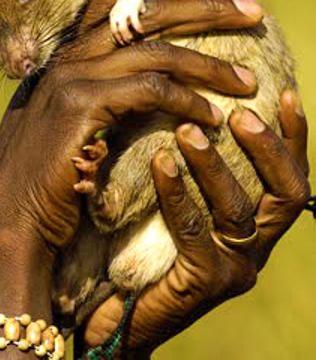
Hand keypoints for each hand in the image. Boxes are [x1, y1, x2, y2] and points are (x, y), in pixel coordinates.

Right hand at [0, 0, 262, 326]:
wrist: (9, 217)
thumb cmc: (40, 182)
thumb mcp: (63, 128)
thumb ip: (88, 98)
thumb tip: (131, 87)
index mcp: (58, 60)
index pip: (107, 5)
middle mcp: (63, 60)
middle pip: (140, 16)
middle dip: (201, 8)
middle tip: (250, 9)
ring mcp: (69, 79)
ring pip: (154, 52)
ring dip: (208, 64)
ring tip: (246, 80)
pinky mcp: (82, 106)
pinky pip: (150, 90)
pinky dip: (188, 101)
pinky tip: (210, 117)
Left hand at [82, 90, 309, 353]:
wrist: (112, 314)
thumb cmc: (136, 247)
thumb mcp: (169, 200)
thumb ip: (186, 165)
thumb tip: (178, 101)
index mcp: (254, 224)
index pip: (290, 176)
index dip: (293, 136)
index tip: (284, 91)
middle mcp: (254, 247)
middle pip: (287, 192)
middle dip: (267, 148)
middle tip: (238, 111)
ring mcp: (232, 268)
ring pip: (240, 210)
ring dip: (216, 165)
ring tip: (188, 129)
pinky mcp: (202, 283)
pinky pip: (195, 231)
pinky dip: (178, 193)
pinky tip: (160, 162)